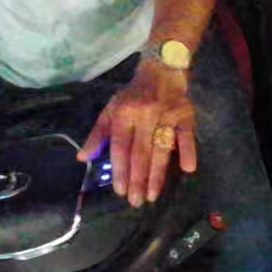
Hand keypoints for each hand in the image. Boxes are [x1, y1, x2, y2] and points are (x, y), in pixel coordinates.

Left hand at [77, 60, 197, 206]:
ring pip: (162, 148)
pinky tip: (188, 169)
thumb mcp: (111, 110)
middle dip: (138, 179)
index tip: (120, 191)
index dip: (120, 169)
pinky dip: (188, 151)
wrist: (161, 70)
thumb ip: (98, 134)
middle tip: (136, 201)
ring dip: (157, 173)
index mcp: (124, 114)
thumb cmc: (133, 96)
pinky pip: (187, 135)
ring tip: (153, 195)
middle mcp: (144, 115)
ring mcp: (167, 115)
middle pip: (140, 152)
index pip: (120, 146)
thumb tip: (83, 158)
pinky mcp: (186, 115)